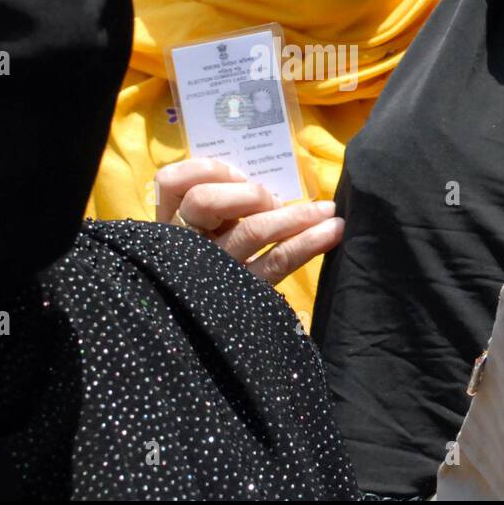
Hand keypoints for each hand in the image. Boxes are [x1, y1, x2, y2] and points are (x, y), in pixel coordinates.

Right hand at [154, 158, 343, 286]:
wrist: (209, 334)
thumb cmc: (212, 265)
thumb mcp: (202, 231)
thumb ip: (217, 202)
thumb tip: (260, 186)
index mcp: (171, 225)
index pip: (170, 182)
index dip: (209, 170)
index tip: (239, 176)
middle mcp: (185, 245)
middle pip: (203, 200)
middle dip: (247, 192)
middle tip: (271, 201)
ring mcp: (215, 271)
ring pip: (251, 231)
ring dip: (296, 214)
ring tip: (326, 211)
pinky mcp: (245, 293)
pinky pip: (278, 262)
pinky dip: (309, 242)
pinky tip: (332, 231)